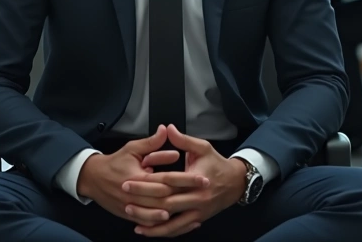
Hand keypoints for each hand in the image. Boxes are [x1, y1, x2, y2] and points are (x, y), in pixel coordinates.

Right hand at [77, 126, 207, 228]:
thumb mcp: (132, 148)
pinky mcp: (129, 215)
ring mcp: (131, 207)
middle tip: (203, 193)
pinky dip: (160, 224)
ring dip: (175, 214)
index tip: (202, 178)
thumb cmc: (114, 163)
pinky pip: (146, 222)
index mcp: (137, 176)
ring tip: (191, 212)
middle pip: (164, 198)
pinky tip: (173, 222)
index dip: (186, 179)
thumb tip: (166, 130)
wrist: (93, 179)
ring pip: (156, 214)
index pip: (166, 179)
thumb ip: (151, 142)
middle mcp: (135, 194)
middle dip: (185, 196)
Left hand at [126, 125, 247, 237]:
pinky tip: (149, 231)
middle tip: (126, 201)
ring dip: (152, 224)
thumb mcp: (202, 147)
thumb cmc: (216, 164)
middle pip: (167, 204)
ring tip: (134, 221)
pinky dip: (163, 232)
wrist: (235, 183)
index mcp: (196, 179)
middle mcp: (197, 199)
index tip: (129, 180)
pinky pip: (179, 229)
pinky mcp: (197, 220)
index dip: (147, 181)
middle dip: (144, 203)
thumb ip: (183, 140)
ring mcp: (198, 212)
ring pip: (172, 223)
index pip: (168, 181)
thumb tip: (167, 128)